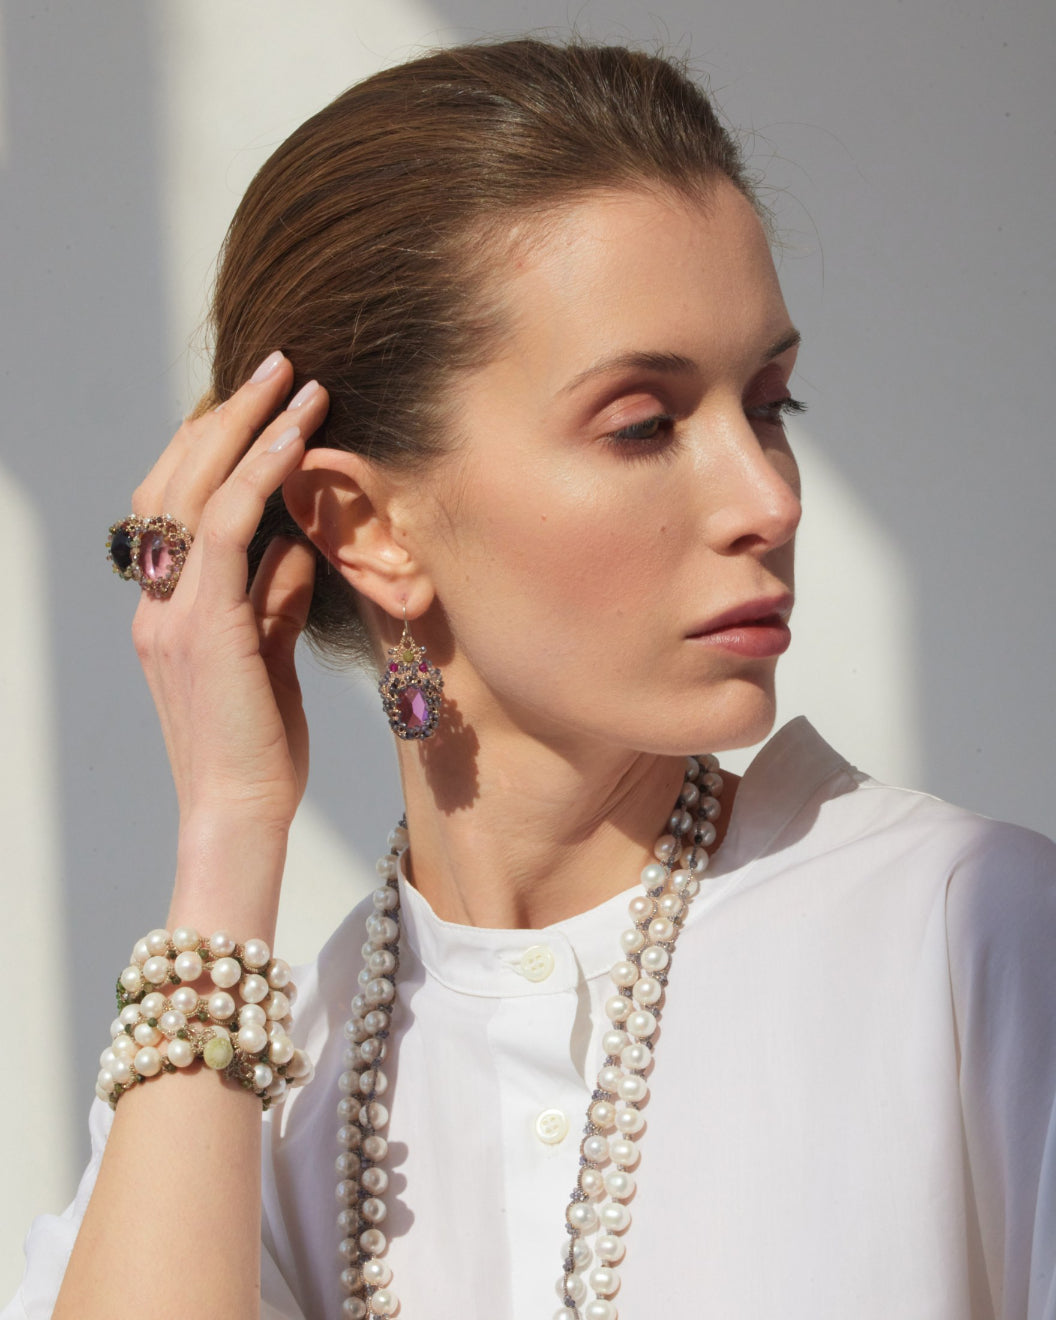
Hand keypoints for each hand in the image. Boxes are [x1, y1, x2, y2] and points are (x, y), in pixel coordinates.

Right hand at [130, 352, 327, 843]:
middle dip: (226, 414)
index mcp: (169, 608)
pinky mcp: (203, 624)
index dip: (214, 445)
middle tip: (277, 364)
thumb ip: (273, 598)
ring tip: (293, 377)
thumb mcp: (268, 657)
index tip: (261, 404)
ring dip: (245, 424)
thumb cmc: (260, 748)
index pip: (175, 504)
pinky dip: (260, 473)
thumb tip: (296, 544)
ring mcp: (171, 610)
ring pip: (193, 488)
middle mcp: (157, 600)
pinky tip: (296, 435)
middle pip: (175, 479)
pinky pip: (224, 526)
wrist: (241, 814)